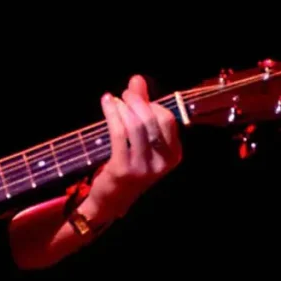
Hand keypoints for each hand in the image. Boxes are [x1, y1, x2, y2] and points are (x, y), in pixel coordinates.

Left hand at [86, 75, 182, 221]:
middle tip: (125, 93)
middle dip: (138, 101)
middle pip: (153, 120)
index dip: (151, 102)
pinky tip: (107, 103)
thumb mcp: (140, 141)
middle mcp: (162, 163)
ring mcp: (144, 167)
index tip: (135, 94)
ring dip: (123, 107)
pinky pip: (119, 134)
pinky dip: (112, 113)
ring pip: (136, 126)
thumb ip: (142, 110)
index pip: (168, 120)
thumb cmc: (128, 165)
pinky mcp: (123, 169)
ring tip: (114, 98)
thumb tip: (137, 80)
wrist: (112, 201)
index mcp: (173, 155)